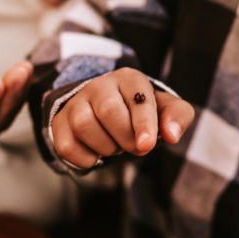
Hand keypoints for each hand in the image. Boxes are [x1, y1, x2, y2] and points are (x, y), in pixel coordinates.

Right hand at [51, 67, 193, 167]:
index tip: (147, 145)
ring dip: (106, 146)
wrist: (111, 112)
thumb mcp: (166, 109)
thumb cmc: (143, 112)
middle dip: (125, 137)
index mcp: (129, 79)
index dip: (143, 123)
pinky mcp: (60, 122)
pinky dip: (85, 159)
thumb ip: (178, 116)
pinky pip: (66, 145)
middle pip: (108, 110)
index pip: (136, 98)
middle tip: (135, 146)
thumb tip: (171, 135)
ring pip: (84, 125)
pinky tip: (97, 155)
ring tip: (115, 146)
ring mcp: (77, 103)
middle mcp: (100, 85)